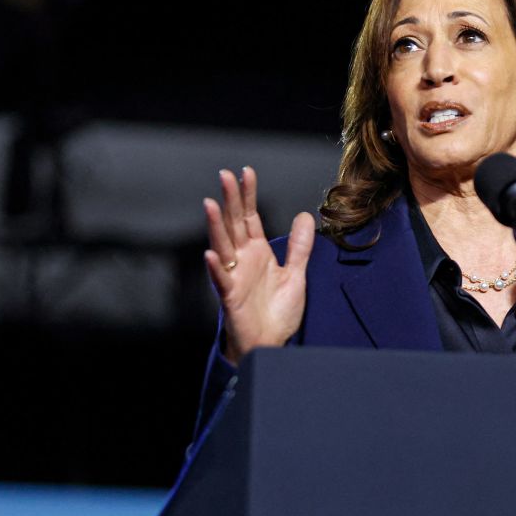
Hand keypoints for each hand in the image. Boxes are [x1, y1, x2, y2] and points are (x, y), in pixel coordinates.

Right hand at [203, 167, 315, 364]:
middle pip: (233, 225)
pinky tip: (211, 253)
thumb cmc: (277, 312)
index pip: (249, 217)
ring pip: (222, 246)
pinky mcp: (230, 297)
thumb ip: (299, 247)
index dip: (247, 195)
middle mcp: (242, 260)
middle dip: (230, 200)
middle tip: (225, 175)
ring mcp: (234, 277)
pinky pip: (221, 280)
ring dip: (216, 226)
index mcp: (257, 253)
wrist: (272, 343)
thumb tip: (305, 216)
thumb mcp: (295, 274)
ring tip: (211, 204)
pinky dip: (216, 267)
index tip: (246, 172)